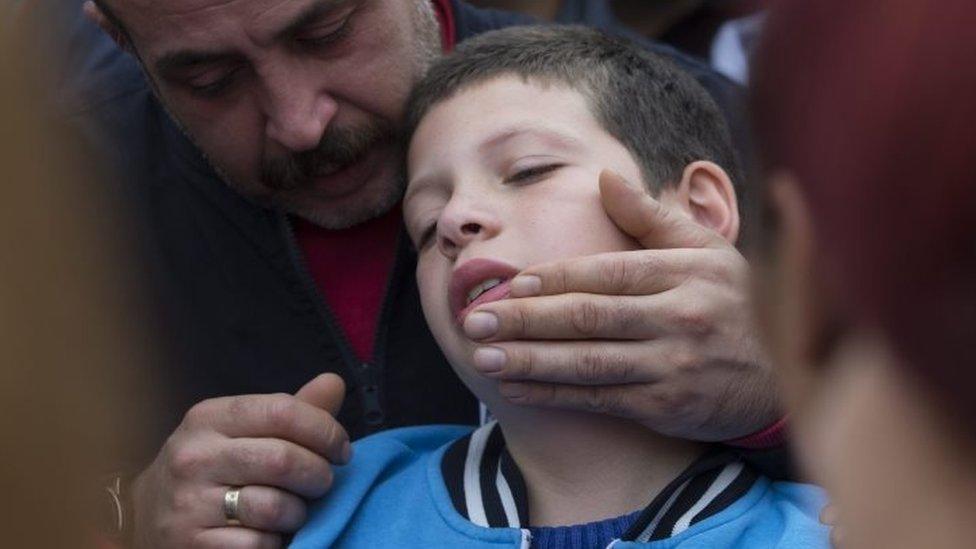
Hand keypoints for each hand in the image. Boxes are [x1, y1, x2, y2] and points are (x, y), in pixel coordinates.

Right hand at [130, 374, 349, 547]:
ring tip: (295, 510)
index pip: (283, 411)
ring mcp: (188, 503)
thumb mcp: (241, 430)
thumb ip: (291, 411)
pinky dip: (277, 542)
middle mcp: (194, 456)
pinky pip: (259, 544)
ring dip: (300, 512)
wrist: (146, 516)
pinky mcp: (192, 544)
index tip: (341, 450)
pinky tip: (270, 534)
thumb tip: (335, 382)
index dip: (325, 431)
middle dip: (319, 475)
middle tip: (323, 483)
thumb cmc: (212, 467)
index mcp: (209, 418)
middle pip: (283, 460)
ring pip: (275, 506)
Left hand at [464, 171, 778, 440]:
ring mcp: (672, 365)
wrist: (782, 376)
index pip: (605, 272)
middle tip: (475, 320)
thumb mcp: (705, 249)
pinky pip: (599, 399)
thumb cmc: (732, 301)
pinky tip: (516, 388)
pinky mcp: (666, 405)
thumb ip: (651, 216)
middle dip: (525, 320)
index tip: (510, 283)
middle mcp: (678, 316)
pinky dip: (554, 394)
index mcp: (684, 271)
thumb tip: (604, 177)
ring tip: (483, 356)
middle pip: (587, 317)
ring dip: (530, 361)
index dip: (553, 279)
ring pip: (587, 362)